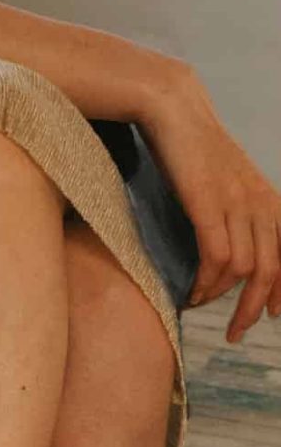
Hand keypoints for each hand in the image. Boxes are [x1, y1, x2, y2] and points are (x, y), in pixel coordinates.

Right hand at [143, 80, 280, 340]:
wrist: (174, 112)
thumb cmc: (194, 149)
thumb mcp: (228, 182)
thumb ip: (236, 213)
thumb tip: (227, 251)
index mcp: (272, 203)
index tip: (272, 316)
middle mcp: (263, 206)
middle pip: (271, 272)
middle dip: (254, 309)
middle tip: (237, 334)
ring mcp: (238, 205)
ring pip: (245, 270)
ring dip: (222, 298)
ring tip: (200, 307)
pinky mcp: (210, 205)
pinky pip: (217, 257)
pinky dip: (206, 281)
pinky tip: (192, 292)